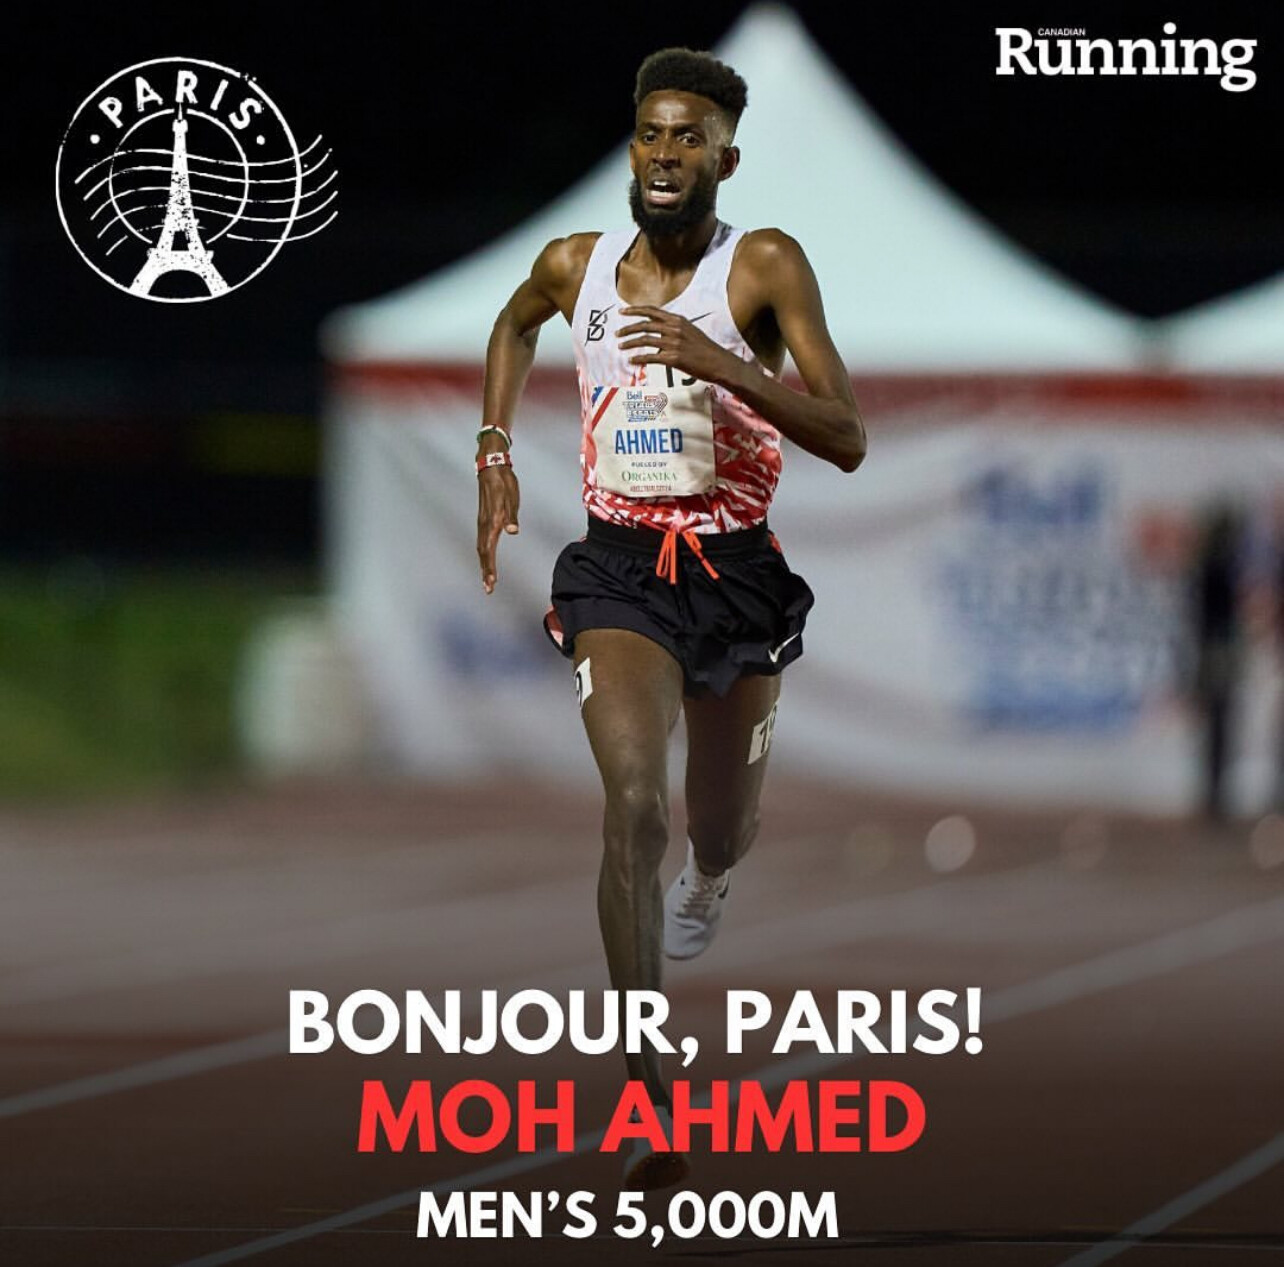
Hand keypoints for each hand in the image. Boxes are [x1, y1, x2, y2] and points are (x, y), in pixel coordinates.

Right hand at [476, 466, 519, 593]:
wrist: (491, 467)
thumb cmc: (503, 481)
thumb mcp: (511, 496)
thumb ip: (511, 515)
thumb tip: (513, 531)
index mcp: (492, 520)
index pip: (489, 549)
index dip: (490, 566)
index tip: (491, 582)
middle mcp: (484, 523)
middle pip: (483, 552)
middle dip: (485, 571)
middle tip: (488, 588)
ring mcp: (482, 521)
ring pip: (481, 548)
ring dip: (484, 565)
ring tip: (486, 580)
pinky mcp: (483, 519)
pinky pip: (482, 541)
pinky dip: (483, 554)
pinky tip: (486, 559)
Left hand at [616, 306, 739, 384]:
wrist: (719, 362)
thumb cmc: (706, 349)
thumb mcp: (691, 332)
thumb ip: (675, 329)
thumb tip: (660, 333)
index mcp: (678, 320)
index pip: (652, 311)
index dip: (635, 310)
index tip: (622, 312)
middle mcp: (674, 328)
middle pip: (644, 325)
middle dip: (627, 329)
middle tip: (617, 334)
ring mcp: (674, 343)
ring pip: (645, 340)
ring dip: (630, 343)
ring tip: (621, 347)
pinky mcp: (673, 358)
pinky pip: (651, 357)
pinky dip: (639, 358)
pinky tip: (632, 361)